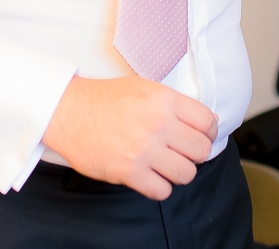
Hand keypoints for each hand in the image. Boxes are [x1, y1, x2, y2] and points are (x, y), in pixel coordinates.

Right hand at [41, 75, 216, 199]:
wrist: (69, 112)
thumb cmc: (104, 99)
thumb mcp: (145, 87)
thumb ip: (172, 104)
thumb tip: (197, 123)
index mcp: (165, 100)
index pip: (208, 121)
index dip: (209, 131)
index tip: (202, 135)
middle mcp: (158, 124)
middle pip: (201, 150)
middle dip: (196, 153)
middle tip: (184, 152)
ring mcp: (144, 150)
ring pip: (186, 173)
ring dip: (179, 171)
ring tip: (167, 165)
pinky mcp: (129, 172)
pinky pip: (162, 190)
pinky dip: (160, 187)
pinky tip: (152, 176)